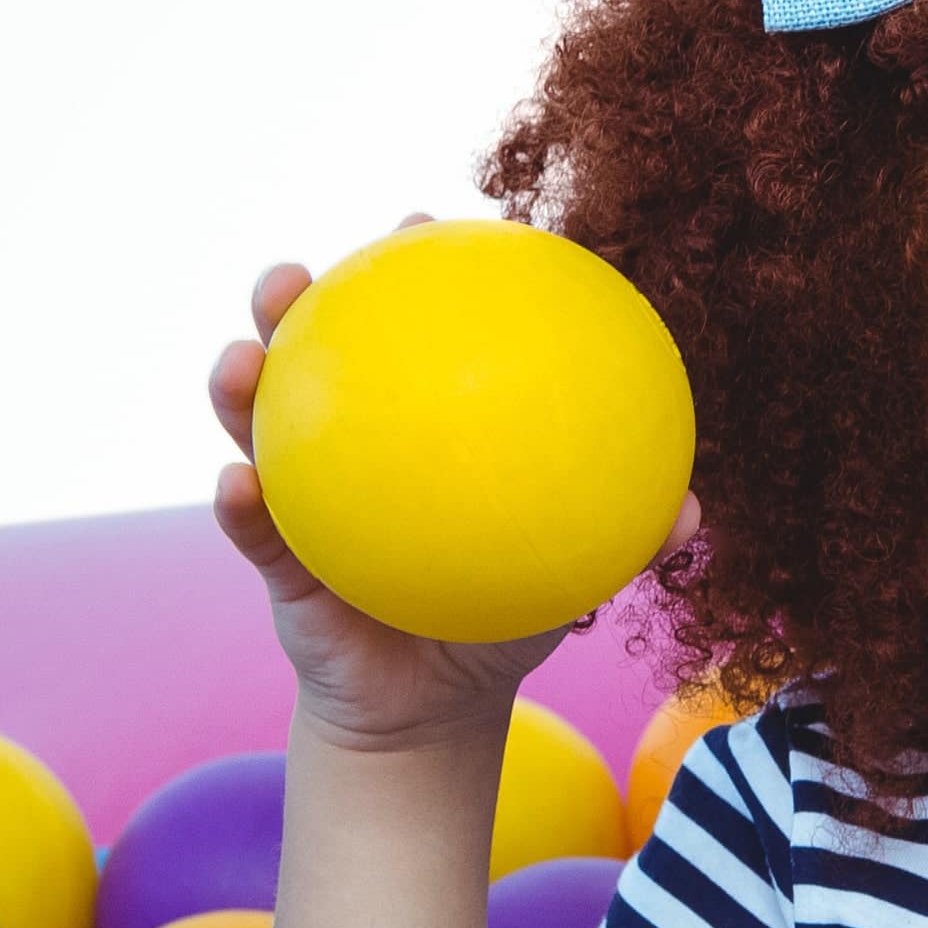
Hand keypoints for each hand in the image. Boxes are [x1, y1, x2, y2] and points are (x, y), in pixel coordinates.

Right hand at [209, 248, 665, 757]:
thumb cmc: (499, 618)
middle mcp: (344, 447)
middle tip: (295, 273)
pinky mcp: (274, 561)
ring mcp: (299, 496)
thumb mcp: (562, 576)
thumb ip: (617, 538)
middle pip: (305, 354)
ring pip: (253, 424)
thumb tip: (691, 513)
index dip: (407, 274)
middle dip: (289, 302)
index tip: (421, 223)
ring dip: (236, 384)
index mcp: (411, 431)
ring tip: (242, 358)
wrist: (431, 704)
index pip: (404, 335)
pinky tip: (237, 486)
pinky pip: (251, 529)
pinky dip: (238, 505)